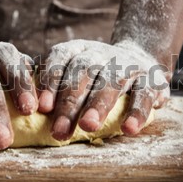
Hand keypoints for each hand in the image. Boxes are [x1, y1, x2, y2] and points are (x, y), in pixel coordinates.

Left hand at [37, 40, 169, 139]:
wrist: (140, 60)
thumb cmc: (95, 77)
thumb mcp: (74, 74)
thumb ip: (55, 88)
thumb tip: (30, 110)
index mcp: (77, 50)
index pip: (59, 58)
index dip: (50, 81)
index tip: (42, 108)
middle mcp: (100, 53)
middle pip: (82, 72)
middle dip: (70, 101)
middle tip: (59, 130)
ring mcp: (127, 64)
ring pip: (111, 80)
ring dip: (99, 104)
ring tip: (89, 127)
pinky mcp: (152, 78)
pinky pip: (144, 94)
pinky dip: (137, 112)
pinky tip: (128, 129)